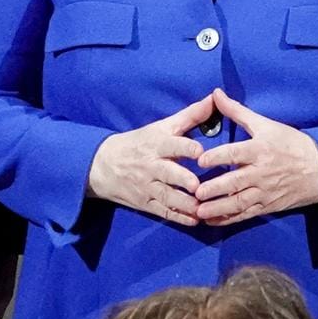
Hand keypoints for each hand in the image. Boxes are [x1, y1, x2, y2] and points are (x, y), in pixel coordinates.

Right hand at [87, 94, 213, 225]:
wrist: (102, 165)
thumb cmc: (139, 142)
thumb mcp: (161, 126)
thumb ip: (190, 115)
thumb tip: (215, 98)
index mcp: (156, 144)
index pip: (171, 145)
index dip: (185, 147)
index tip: (200, 151)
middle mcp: (152, 166)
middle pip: (167, 173)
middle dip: (182, 179)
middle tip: (197, 185)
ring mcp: (148, 186)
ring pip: (167, 197)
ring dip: (185, 204)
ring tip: (203, 209)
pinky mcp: (146, 203)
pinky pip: (163, 212)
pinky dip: (179, 217)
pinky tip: (194, 221)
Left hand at [194, 89, 317, 225]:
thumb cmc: (291, 143)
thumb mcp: (266, 124)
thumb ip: (237, 111)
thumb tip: (216, 94)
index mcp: (260, 149)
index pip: (236, 153)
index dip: (218, 157)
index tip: (201, 160)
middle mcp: (261, 172)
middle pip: (235, 182)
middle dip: (215, 188)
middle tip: (196, 192)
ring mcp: (264, 191)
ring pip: (239, 202)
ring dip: (218, 209)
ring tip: (199, 212)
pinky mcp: (267, 206)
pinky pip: (246, 214)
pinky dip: (229, 219)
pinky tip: (212, 221)